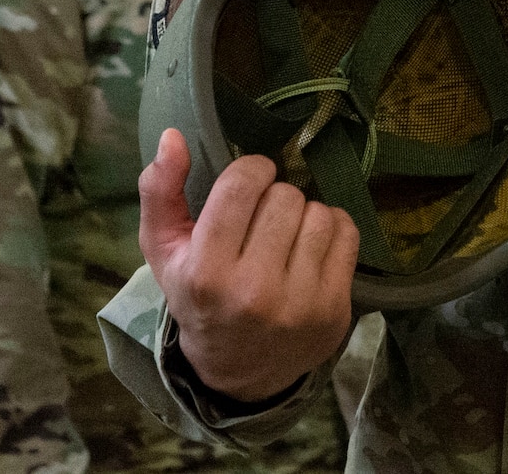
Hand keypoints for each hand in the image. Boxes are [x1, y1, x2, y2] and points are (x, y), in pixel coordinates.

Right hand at [138, 128, 359, 402]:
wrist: (237, 370)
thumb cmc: (198, 297)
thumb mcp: (164, 250)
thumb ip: (159, 191)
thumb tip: (173, 136)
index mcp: (206, 272)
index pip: (243, 184)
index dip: (250, 172)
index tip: (248, 184)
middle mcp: (253, 290)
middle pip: (286, 195)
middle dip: (275, 198)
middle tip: (263, 221)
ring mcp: (299, 303)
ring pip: (319, 212)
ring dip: (305, 215)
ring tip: (286, 236)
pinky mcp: (334, 309)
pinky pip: (348, 234)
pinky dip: (333, 231)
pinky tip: (311, 250)